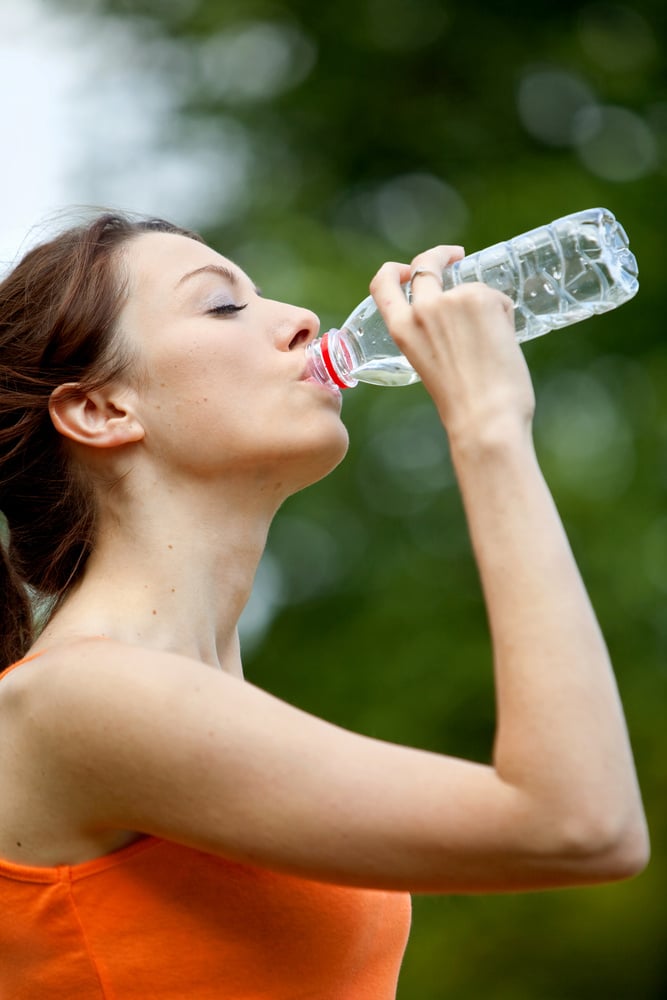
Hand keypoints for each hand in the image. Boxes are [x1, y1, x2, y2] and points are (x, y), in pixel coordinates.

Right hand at [369, 246, 534, 447]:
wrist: (486, 418)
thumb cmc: (463, 404)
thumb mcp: (431, 363)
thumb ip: (436, 334)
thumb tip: (463, 315)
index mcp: (402, 330)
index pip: (384, 283)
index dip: (395, 269)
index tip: (409, 268)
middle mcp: (423, 309)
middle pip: (428, 265)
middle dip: (442, 255)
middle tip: (458, 257)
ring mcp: (452, 300)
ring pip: (473, 289)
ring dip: (486, 309)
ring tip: (491, 350)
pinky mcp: (483, 299)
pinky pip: (497, 298)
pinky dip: (504, 317)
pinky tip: (503, 347)